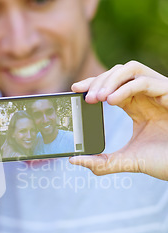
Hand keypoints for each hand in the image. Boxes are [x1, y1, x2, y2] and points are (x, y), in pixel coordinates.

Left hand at [70, 61, 167, 180]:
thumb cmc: (161, 160)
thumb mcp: (126, 161)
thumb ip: (101, 163)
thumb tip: (75, 160)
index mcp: (136, 104)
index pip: (111, 84)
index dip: (93, 82)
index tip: (75, 89)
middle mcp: (146, 93)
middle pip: (117, 72)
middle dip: (98, 81)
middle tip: (85, 98)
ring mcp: (157, 90)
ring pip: (130, 69)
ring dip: (110, 79)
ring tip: (97, 97)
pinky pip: (144, 81)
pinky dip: (125, 88)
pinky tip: (112, 100)